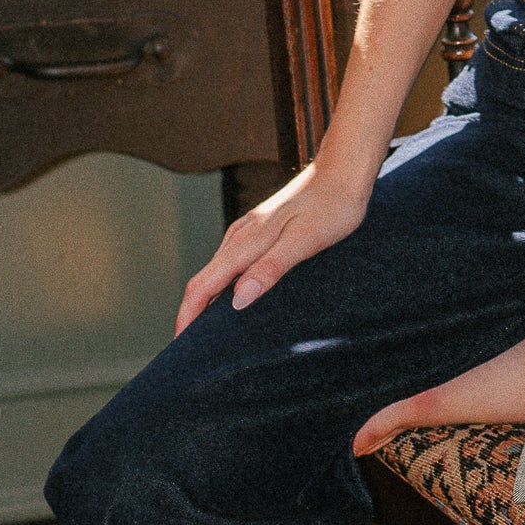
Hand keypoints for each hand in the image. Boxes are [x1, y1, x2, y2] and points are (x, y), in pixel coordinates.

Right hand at [177, 161, 372, 332]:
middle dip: (193, 316)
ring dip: (208, 303)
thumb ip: (271, 268)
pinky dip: (226, 288)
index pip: (202, 285)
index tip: (180, 345)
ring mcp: (248, 234)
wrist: (344, 174)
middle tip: (194, 351)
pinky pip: (233, 265)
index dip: (188, 316)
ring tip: (211, 335)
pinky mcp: (260, 232)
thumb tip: (237, 300)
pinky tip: (237, 301)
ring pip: (218, 273)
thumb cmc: (332, 208)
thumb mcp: (305, 242)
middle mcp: (239, 237)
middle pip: (204, 282)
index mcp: (245, 242)